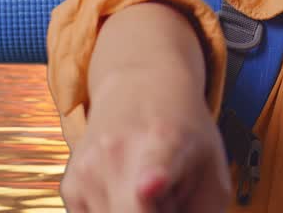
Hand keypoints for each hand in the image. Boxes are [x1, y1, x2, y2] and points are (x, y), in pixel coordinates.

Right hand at [59, 72, 230, 212]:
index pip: (156, 165)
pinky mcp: (69, 189)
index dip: (154, 178)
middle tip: (168, 197)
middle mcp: (117, 154)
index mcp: (164, 141)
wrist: (138, 85)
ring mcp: (87, 172)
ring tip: (152, 194)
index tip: (150, 185)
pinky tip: (129, 193)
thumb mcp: (213, 168)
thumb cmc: (184, 132)